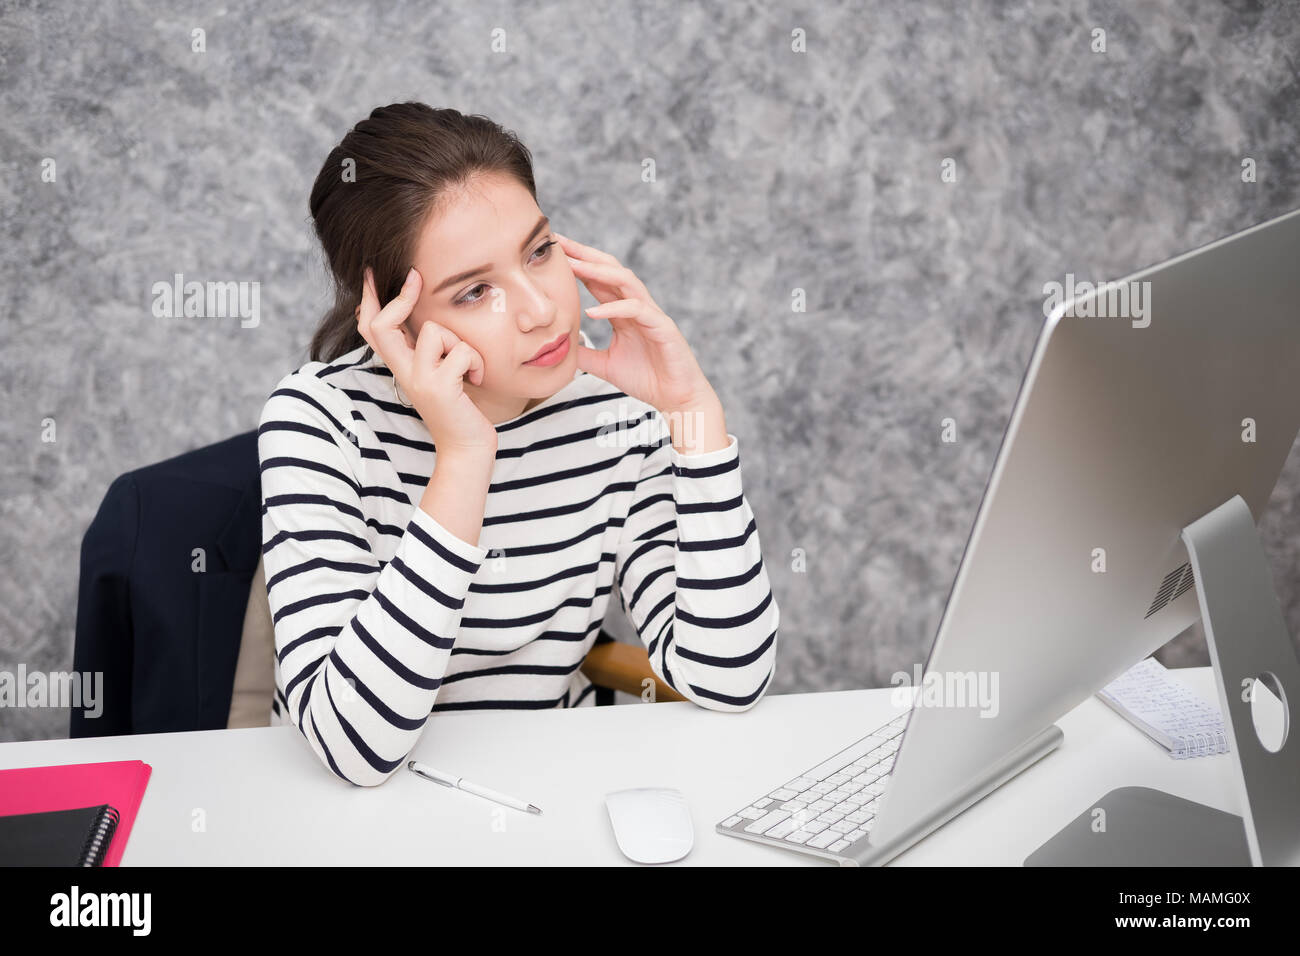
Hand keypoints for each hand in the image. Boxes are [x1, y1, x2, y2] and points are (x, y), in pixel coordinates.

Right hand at [355, 267, 497, 454]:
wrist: (467, 449)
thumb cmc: (460, 409)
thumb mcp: (440, 374)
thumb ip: (430, 350)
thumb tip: (427, 317)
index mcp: (402, 367)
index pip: (371, 329)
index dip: (368, 299)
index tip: (372, 273)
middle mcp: (404, 372)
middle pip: (382, 326)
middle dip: (400, 298)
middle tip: (416, 277)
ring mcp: (419, 380)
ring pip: (435, 331)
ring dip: (460, 343)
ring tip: (468, 368)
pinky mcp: (440, 387)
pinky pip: (462, 351)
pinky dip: (476, 363)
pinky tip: (477, 380)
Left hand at [557, 233, 718, 415]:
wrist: (677, 398)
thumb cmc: (647, 379)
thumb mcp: (605, 366)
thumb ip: (584, 353)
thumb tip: (557, 347)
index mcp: (624, 312)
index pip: (598, 280)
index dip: (577, 264)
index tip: (554, 252)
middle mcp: (638, 306)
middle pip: (611, 269)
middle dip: (585, 254)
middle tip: (560, 242)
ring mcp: (651, 314)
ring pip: (626, 281)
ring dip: (598, 270)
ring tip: (573, 266)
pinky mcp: (663, 327)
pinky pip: (637, 310)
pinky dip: (614, 308)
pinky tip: (592, 311)